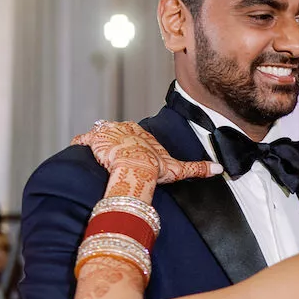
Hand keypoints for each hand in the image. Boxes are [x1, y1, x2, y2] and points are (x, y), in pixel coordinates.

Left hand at [74, 122, 220, 198]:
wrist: (136, 169)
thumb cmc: (155, 168)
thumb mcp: (178, 168)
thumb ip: (197, 168)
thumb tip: (219, 170)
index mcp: (142, 132)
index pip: (136, 133)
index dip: (134, 142)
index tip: (132, 152)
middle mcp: (125, 128)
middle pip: (118, 132)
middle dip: (116, 140)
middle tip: (114, 154)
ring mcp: (108, 133)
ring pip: (101, 134)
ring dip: (99, 142)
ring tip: (97, 152)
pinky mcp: (94, 140)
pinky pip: (83, 139)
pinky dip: (80, 143)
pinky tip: (79, 148)